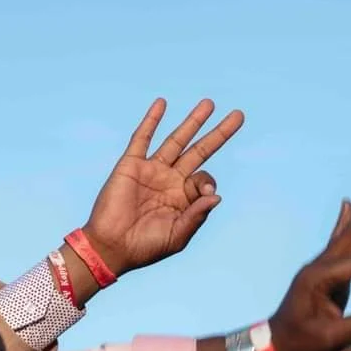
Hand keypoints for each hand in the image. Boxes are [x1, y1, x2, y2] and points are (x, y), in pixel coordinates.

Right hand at [80, 98, 244, 276]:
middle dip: (218, 133)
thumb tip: (216, 195)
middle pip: (199, 150)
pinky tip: (162, 103)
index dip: (207, 181)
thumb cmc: (145, 247)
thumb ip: (197, 215)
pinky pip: (142, 138)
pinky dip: (152, 120)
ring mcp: (151, 170)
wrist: (112, 247)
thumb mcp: (178, 235)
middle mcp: (170, 180)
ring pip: (176, 140)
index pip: (204, 178)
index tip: (204, 190)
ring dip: (193, 121)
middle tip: (238, 115)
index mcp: (183, 198)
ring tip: (209, 103)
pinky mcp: (131, 165)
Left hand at [270, 180, 350, 350]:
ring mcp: (320, 265)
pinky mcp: (324, 272)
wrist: (274, 345)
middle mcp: (319, 263)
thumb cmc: (301, 344)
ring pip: (349, 230)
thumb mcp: (332, 338)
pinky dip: (345, 222)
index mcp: (318, 275)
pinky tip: (347, 205)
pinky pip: (338, 240)